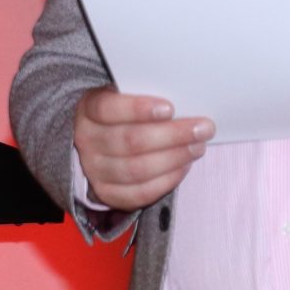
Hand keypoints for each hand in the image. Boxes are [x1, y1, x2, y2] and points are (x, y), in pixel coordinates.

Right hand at [73, 87, 212, 211]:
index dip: (137, 109)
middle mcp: (87, 142)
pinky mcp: (108, 193)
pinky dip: (167, 180)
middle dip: (172, 135)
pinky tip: (184, 166)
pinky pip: (140, 192)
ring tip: (197, 147)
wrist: (100, 145)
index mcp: (88, 111)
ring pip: (137, 169)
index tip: (170, 108)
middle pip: (129, 141)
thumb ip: (146, 96)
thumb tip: (185, 102)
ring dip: (174, 158)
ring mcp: (95, 170)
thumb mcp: (124, 97)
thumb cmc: (123, 115)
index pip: (107, 109)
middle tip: (203, 128)